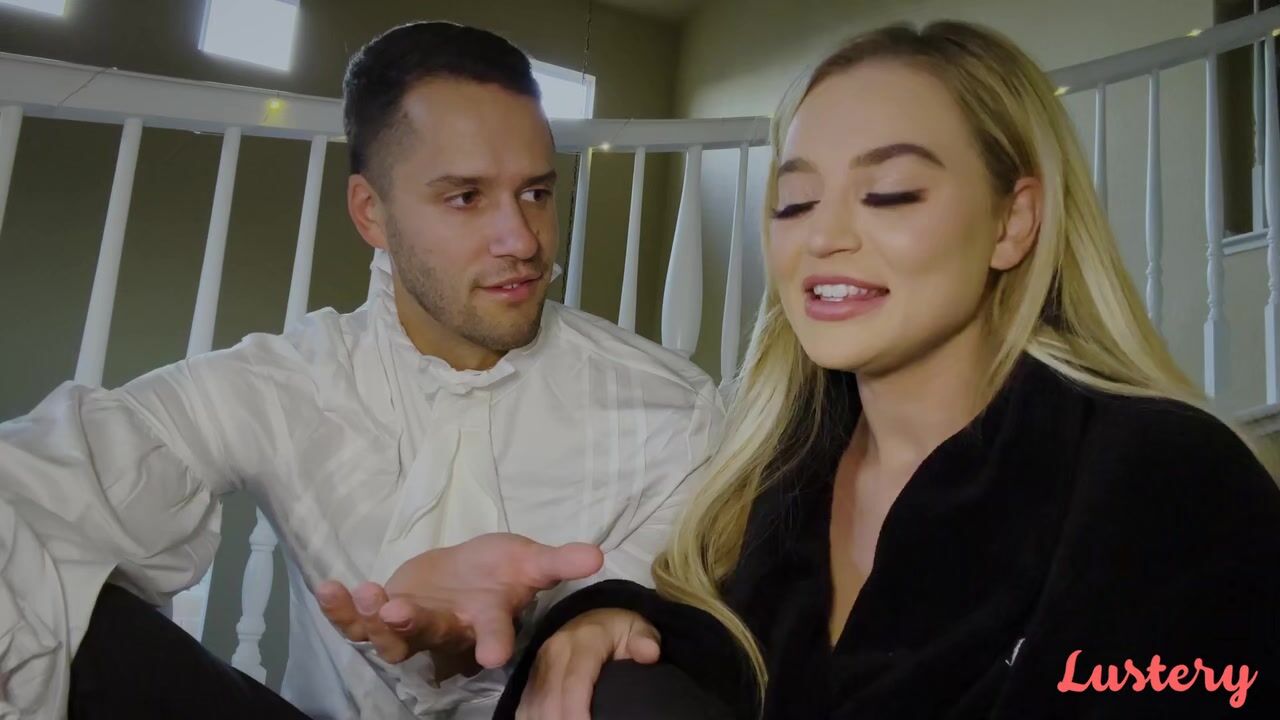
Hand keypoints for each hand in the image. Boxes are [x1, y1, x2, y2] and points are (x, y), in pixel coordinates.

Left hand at [315, 533, 603, 672]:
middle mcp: (449, 631)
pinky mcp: (381, 616)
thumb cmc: (498, 571)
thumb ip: (558, 562)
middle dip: (416, 626)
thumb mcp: (530, 560)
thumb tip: (598, 554)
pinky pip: (357, 621)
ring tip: (367, 594)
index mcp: (486, 619)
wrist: (462, 576)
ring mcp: (412, 627)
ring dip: (374, 618)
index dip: (494, 642)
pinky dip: (340, 609)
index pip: (494, 633)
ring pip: (391, 636)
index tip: (494, 652)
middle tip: (403, 612)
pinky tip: (328, 588)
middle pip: (432, 636)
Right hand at [516, 608, 660, 719]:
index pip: (574, 683)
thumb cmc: (618, 631)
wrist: (593, 619)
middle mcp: (554, 651)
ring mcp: (539, 665)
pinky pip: (525, 707)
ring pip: (534, 706)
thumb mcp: (638, 627)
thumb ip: (645, 639)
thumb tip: (649, 654)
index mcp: (582, 641)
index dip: (576, 714)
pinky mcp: (531, 677)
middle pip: (550, 700)